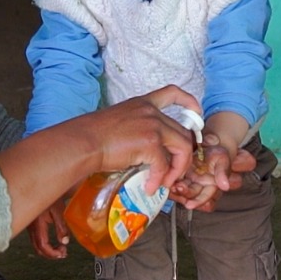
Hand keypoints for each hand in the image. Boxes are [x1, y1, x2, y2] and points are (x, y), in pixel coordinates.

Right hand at [27, 200, 69, 258]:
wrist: (37, 186)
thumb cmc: (48, 195)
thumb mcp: (58, 210)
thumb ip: (61, 227)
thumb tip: (65, 242)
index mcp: (38, 225)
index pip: (42, 245)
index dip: (52, 253)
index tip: (62, 253)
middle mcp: (31, 228)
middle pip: (38, 248)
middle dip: (51, 254)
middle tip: (63, 253)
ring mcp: (30, 226)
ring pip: (36, 244)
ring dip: (48, 250)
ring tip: (60, 249)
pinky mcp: (31, 224)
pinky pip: (35, 239)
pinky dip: (44, 244)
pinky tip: (52, 241)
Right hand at [87, 86, 201, 194]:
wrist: (83, 142)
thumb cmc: (92, 136)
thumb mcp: (119, 123)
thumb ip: (137, 130)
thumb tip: (145, 154)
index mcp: (142, 103)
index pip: (172, 92)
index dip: (190, 102)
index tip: (197, 113)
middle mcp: (151, 112)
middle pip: (183, 132)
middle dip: (183, 156)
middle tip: (174, 173)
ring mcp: (152, 126)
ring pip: (182, 148)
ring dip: (177, 169)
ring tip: (165, 183)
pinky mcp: (150, 143)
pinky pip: (164, 165)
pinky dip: (159, 180)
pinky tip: (151, 187)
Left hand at [170, 132, 257, 211]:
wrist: (210, 143)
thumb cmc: (218, 152)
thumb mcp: (223, 160)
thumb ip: (223, 172)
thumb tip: (225, 186)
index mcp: (211, 187)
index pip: (206, 200)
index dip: (198, 202)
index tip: (190, 204)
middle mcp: (199, 187)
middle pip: (191, 196)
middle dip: (184, 194)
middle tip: (178, 188)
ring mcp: (189, 182)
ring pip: (181, 192)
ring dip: (175, 191)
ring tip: (171, 186)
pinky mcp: (179, 175)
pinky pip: (173, 183)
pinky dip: (169, 182)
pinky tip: (166, 180)